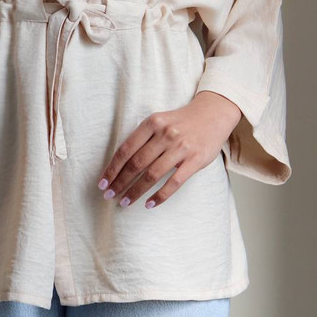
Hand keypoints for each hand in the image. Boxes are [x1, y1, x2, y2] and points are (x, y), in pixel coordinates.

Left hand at [97, 91, 241, 208]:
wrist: (214, 113)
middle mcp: (165, 134)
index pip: (126, 149)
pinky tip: (149, 204)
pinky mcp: (195, 160)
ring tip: (125, 202)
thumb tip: (120, 164)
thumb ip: (143, 137)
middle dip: (120, 182)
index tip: (103, 182)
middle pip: (136, 164)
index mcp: (152, 123)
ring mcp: (181, 148)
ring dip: (136, 191)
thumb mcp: (159, 120)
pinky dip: (160, 196)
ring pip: (152, 175)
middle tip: (109, 196)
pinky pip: (174, 182)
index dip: (112, 168)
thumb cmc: (181, 121)